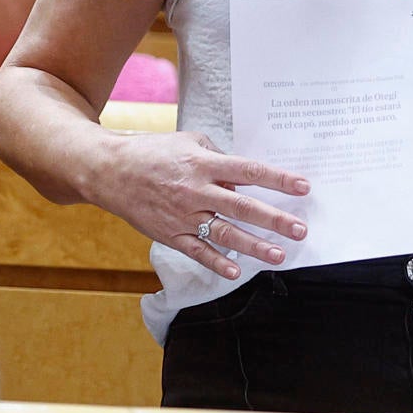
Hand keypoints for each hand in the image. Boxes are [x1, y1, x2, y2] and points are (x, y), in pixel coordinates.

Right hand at [92, 129, 308, 279]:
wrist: (109, 171)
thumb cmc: (153, 152)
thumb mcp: (189, 142)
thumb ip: (219, 158)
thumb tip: (243, 179)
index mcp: (203, 164)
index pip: (249, 171)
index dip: (278, 179)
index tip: (303, 186)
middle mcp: (196, 191)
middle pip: (242, 207)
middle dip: (274, 219)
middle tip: (300, 229)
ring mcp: (183, 216)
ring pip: (224, 234)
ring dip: (254, 246)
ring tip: (279, 254)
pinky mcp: (170, 234)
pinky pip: (197, 252)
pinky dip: (217, 263)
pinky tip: (237, 271)